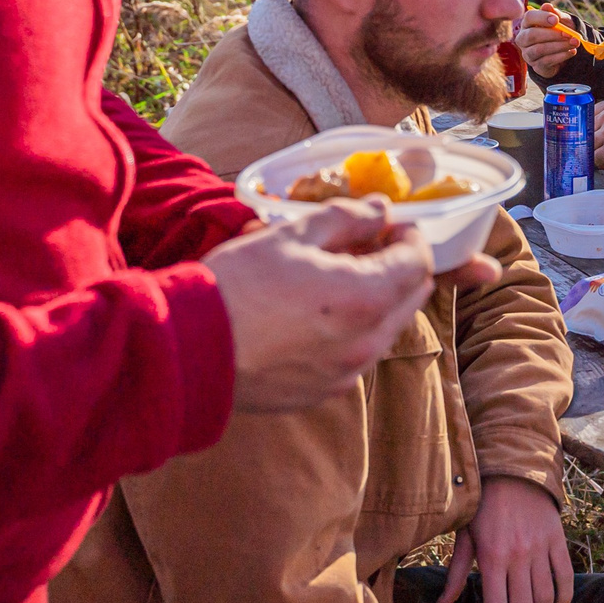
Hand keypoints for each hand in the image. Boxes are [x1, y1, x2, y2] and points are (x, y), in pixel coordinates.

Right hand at [211, 200, 501, 412]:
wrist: (185, 351)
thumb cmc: (235, 285)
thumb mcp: (291, 235)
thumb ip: (346, 218)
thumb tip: (381, 210)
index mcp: (366, 299)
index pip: (418, 263)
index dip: (409, 237)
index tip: (389, 225)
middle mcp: (365, 344)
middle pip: (410, 298)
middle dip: (397, 267)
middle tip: (365, 246)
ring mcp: (345, 374)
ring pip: (385, 329)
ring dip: (376, 301)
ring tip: (334, 278)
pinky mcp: (321, 392)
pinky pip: (354, 356)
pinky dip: (350, 331)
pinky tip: (313, 315)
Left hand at [440, 476, 573, 602]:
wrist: (513, 472)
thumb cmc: (483, 506)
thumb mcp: (464, 536)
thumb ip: (456, 572)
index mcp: (492, 558)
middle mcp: (518, 556)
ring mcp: (540, 549)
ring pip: (545, 597)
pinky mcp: (557, 541)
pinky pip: (564, 575)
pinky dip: (563, 596)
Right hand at [518, 7, 583, 76]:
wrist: (563, 50)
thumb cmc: (558, 31)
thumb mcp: (561, 21)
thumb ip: (555, 14)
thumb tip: (548, 6)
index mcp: (528, 23)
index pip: (529, 17)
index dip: (542, 18)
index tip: (556, 20)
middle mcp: (523, 38)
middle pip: (531, 35)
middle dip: (552, 35)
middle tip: (568, 34)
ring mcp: (528, 53)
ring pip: (539, 50)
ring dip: (559, 46)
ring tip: (574, 43)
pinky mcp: (536, 66)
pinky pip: (546, 61)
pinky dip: (561, 56)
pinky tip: (571, 51)